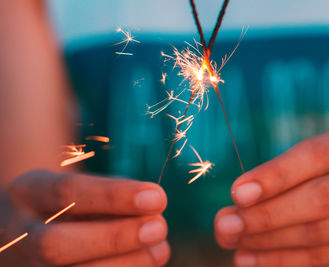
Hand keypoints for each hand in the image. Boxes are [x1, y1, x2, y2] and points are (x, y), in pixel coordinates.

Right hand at [0, 170, 168, 266]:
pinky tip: (144, 263)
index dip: (115, 196)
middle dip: (115, 238)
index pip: (67, 192)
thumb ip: (111, 196)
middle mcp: (19, 233)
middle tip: (159, 227)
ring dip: (124, 264)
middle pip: (57, 244)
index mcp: (28, 192)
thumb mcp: (79, 187)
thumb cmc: (69, 203)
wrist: (27, 225)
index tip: (158, 197)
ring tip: (160, 250)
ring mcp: (26, 266)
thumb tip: (153, 212)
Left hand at [215, 120, 328, 266]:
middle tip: (224, 224)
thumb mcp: (318, 154)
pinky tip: (251, 258)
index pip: (317, 155)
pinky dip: (284, 261)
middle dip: (266, 215)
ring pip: (321, 234)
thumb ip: (283, 171)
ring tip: (231, 241)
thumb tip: (237, 198)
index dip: (275, 175)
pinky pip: (326, 259)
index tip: (237, 192)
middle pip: (321, 198)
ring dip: (268, 242)